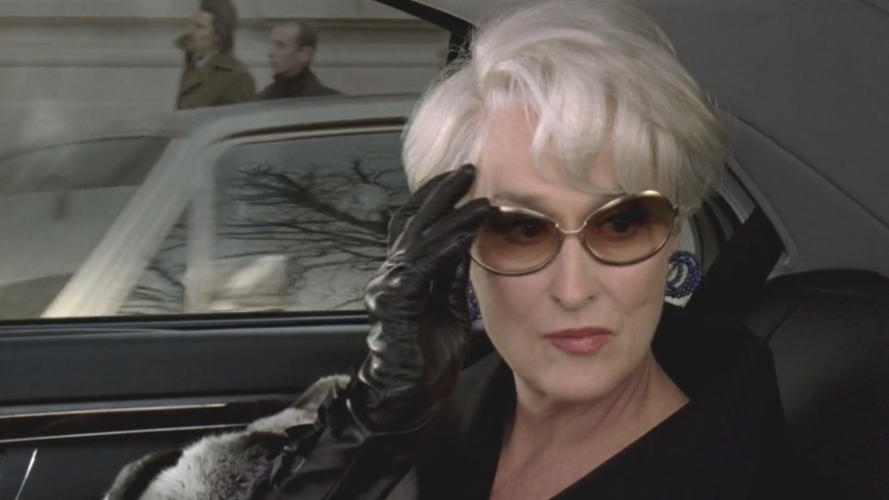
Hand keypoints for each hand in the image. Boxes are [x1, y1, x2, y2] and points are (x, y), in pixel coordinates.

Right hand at [266, 165, 490, 499]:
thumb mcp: (450, 306)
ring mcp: (390, 285)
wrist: (407, 397)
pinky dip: (450, 239)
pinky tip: (471, 222)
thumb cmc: (427, 359)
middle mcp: (392, 274)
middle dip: (440, 191)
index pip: (416, 225)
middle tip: (467, 168)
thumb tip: (470, 242)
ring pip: (420, 234)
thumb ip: (453, 275)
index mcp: (404, 275)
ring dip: (449, 208)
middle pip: (413, 220)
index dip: (436, 198)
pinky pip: (426, 261)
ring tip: (474, 188)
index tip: (463, 178)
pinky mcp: (396, 300)